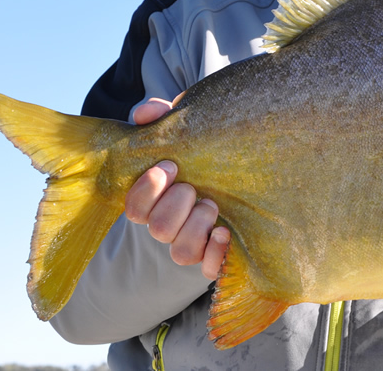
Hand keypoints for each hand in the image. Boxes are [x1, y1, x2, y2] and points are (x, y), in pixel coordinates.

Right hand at [124, 97, 229, 280]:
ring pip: (181, 252)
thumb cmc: (207, 152)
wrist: (248, 170)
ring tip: (212, 204)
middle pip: (158, 229)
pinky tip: (225, 232)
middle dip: (175, 205)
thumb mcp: (186, 130)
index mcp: (157, 201)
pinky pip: (209, 269)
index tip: (169, 165)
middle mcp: (173, 226)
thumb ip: (162, 115)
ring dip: (195, 226)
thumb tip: (145, 113)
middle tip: (193, 187)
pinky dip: (215, 254)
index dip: (146, 190)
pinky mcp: (218, 256)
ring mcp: (196, 243)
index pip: (134, 209)